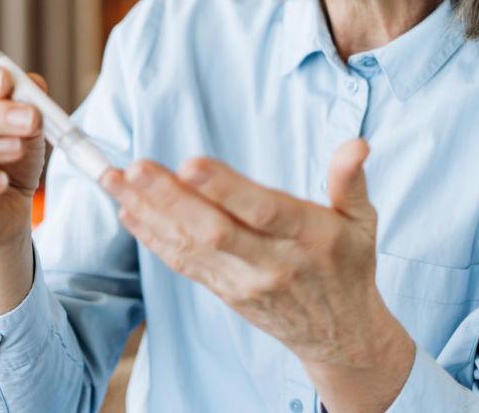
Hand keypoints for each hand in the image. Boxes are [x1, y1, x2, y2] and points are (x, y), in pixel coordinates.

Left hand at [100, 139, 405, 372]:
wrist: (341, 335)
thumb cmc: (348, 265)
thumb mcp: (362, 221)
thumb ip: (350, 180)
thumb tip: (357, 143)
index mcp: (308, 236)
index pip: (263, 210)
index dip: (226, 188)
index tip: (190, 163)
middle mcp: (271, 262)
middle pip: (215, 230)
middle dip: (171, 198)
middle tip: (137, 167)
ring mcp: (244, 281)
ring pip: (191, 246)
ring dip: (149, 212)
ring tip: (116, 180)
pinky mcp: (224, 290)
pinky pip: (184, 263)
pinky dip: (153, 237)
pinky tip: (128, 210)